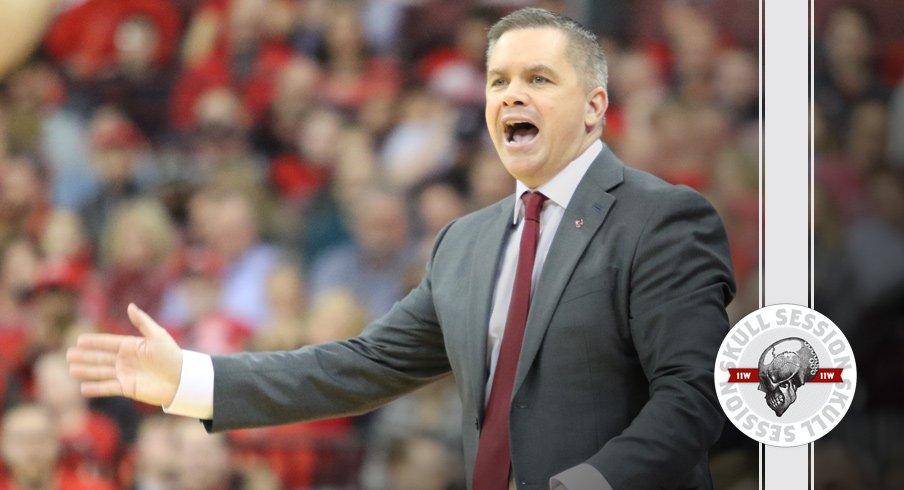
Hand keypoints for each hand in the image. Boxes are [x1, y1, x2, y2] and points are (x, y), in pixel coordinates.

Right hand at [67, 303, 182, 405]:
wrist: (182, 379)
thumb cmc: (172, 356)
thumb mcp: (158, 336)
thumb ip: (142, 322)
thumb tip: (129, 306)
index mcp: (132, 346)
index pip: (108, 343)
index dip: (94, 342)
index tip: (79, 339)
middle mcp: (126, 360)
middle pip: (101, 357)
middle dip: (85, 356)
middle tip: (68, 354)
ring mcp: (126, 374)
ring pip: (101, 372)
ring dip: (86, 371)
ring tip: (71, 369)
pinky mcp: (128, 388)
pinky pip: (108, 388)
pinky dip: (95, 388)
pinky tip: (83, 388)